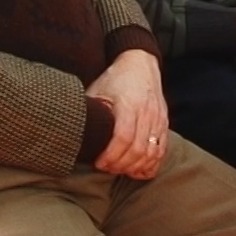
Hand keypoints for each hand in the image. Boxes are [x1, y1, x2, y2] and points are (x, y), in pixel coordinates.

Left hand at [87, 51, 167, 178]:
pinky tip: (137, 170)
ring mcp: (158, 119)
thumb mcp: (97, 90)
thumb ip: (89, 112)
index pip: (123, 138)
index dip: (111, 156)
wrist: (141, 65)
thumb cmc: (115, 79)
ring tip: (119, 169)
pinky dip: (150, 165)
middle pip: (137, 149)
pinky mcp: (164, 124)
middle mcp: (147, 112)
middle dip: (120, 165)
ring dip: (134, 167)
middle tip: (106, 168)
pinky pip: (161, 151)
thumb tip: (70, 131)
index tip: (98, 162)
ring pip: (151, 153)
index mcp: (128, 103)